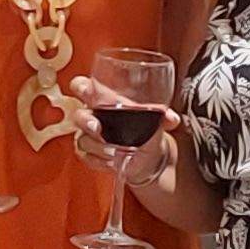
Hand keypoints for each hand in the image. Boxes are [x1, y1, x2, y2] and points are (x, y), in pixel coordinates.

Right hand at [66, 73, 186, 204]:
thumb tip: (171, 118)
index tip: (87, 91)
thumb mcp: (155, 119)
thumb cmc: (145, 130)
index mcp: (103, 101)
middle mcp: (93, 117)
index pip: (83, 87)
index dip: (81, 87)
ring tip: (116, 152)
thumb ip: (163, 116)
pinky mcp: (90, 155)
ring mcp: (89, 137)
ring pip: (83, 140)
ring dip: (99, 147)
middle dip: (86, 121)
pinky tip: (113, 162)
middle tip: (98, 128)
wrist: (148, 158)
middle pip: (78, 115)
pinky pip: (87, 158)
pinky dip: (100, 161)